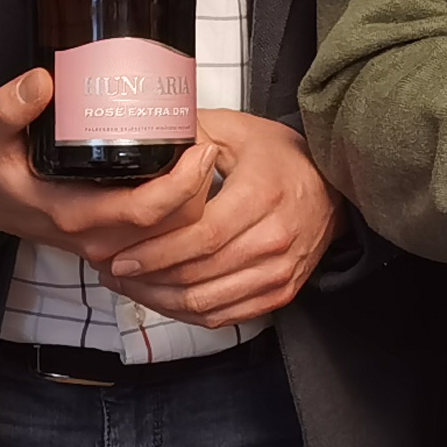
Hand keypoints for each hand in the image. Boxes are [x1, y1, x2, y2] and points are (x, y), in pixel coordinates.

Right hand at [0, 67, 216, 264]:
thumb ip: (8, 108)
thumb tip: (41, 82)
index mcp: (71, 214)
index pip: (144, 211)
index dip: (182, 184)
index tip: (201, 146)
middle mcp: (94, 237)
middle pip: (172, 227)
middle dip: (200, 187)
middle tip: (207, 140)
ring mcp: (105, 245)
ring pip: (172, 236)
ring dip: (195, 199)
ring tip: (199, 152)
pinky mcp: (111, 242)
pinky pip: (161, 238)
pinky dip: (182, 212)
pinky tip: (187, 177)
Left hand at [106, 112, 340, 325]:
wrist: (332, 185)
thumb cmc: (279, 156)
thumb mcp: (236, 131)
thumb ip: (191, 134)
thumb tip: (145, 137)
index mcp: (262, 194)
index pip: (202, 237)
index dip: (158, 252)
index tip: (123, 257)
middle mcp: (276, 237)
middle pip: (201, 274)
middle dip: (150, 279)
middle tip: (115, 273)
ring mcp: (281, 270)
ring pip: (210, 302)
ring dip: (164, 301)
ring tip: (132, 287)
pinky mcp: (282, 291)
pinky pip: (227, 315)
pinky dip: (190, 313)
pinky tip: (165, 299)